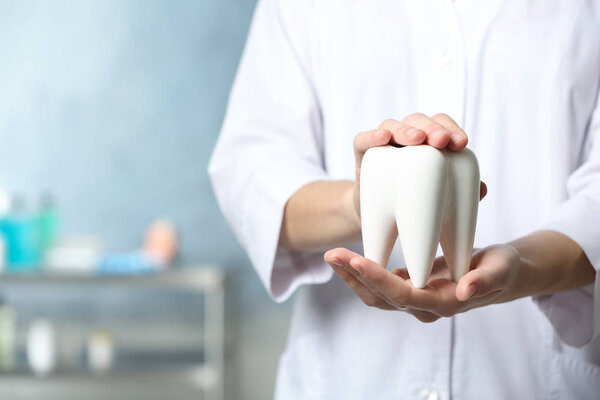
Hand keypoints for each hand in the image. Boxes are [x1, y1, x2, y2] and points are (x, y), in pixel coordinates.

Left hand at [323, 244, 520, 321]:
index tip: (356, 261)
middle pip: (381, 296)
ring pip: (375, 294)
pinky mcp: (410, 288)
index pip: (404, 295)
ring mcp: (415, 299)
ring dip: (352, 276)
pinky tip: (347, 258)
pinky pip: (379, 285)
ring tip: (332, 256)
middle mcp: (424, 306)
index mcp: (443, 303)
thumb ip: (484, 280)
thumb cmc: (502, 268)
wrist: (501, 273)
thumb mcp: (500, 269)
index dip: (378, 279)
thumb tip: (465, 291)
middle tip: (333, 254)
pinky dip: (361, 272)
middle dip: (355, 276)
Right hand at [349, 114, 486, 226]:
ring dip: (406, 130)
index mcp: (426, 142)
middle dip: (432, 128)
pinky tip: (383, 138)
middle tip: (441, 141)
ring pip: (393, 125)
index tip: (461, 144)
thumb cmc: (410, 201)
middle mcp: (404, 136)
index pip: (440, 124)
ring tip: (418, 140)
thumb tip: (481, 189)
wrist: (374, 216)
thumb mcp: (435, 198)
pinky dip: (371, 136)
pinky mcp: (362, 155)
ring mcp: (382, 144)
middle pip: (418, 121)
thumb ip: (459, 192)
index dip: (451, 128)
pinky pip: (363, 140)